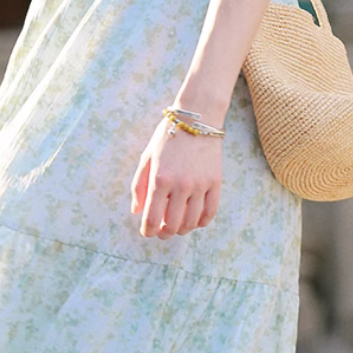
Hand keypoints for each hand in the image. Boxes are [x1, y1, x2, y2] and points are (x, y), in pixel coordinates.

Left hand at [130, 118, 222, 238]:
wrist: (197, 119)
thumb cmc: (167, 137)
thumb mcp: (147, 158)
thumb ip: (139, 186)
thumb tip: (137, 211)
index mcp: (160, 179)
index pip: (152, 219)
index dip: (148, 231)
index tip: (146, 232)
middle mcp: (181, 185)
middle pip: (173, 225)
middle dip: (164, 233)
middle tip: (161, 231)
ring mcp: (200, 185)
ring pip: (191, 223)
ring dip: (182, 230)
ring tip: (177, 226)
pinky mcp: (216, 183)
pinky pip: (210, 213)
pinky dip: (201, 222)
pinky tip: (195, 221)